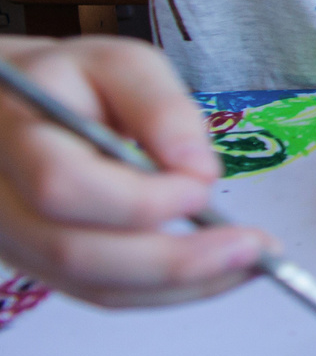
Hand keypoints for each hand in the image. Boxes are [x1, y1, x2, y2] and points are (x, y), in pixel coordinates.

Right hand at [0, 36, 268, 305]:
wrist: (14, 109)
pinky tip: (216, 271)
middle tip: (250, 249)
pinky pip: (99, 292)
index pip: (64, 186)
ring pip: (90, 286)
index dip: (137, 200)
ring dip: (178, 285)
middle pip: (75, 253)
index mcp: (15, 136)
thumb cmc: (69, 81)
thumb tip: (196, 168)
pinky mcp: (41, 264)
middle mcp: (2, 201)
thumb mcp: (118, 64)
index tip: (201, 188)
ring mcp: (14, 241)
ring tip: (249, 264)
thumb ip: (160, 107)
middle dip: (171, 261)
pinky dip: (163, 290)